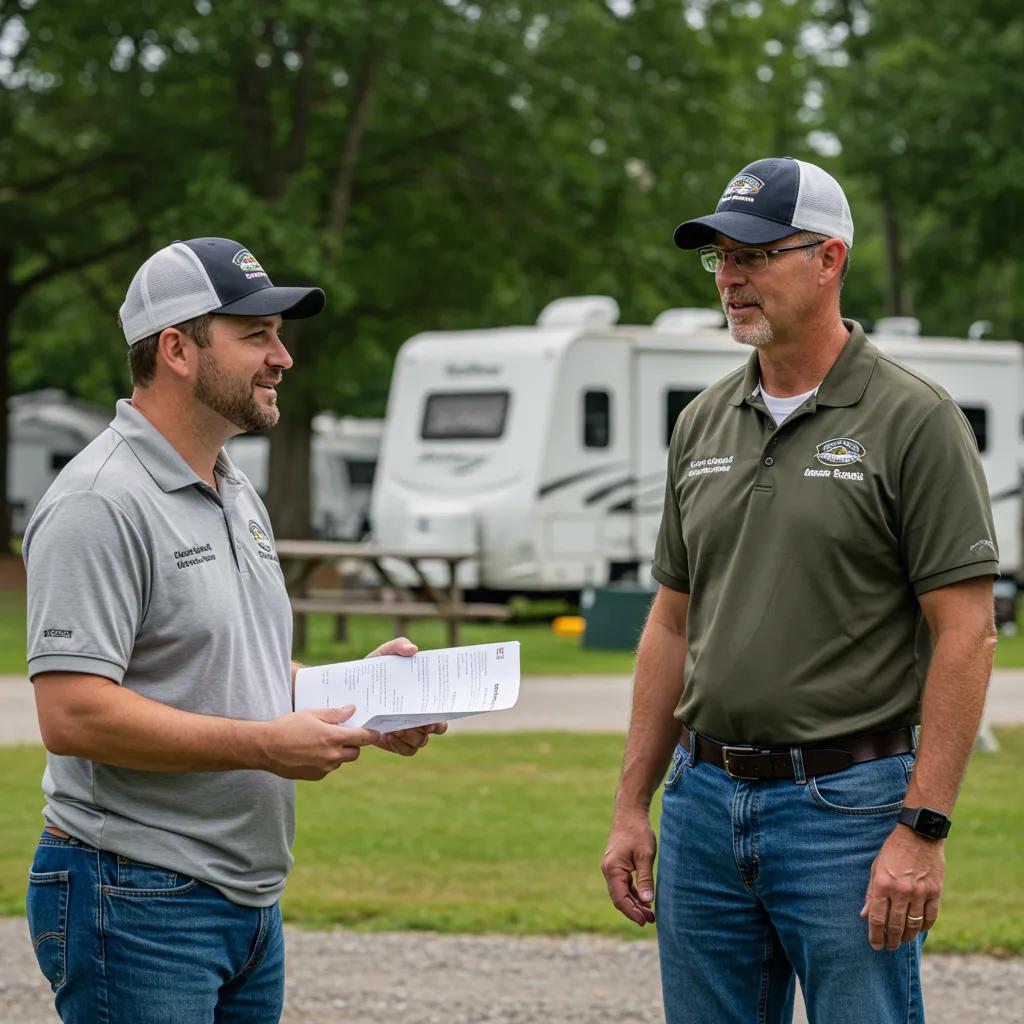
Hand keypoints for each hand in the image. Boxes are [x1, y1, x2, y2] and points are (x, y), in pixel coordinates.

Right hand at [259, 706, 379, 780]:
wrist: (265, 748)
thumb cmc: (288, 727)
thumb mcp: (312, 714)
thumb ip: (335, 714)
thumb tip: (352, 710)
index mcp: (334, 738)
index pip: (362, 738)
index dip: (371, 734)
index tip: (375, 732)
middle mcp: (332, 756)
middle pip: (355, 753)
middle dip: (352, 744)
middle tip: (342, 735)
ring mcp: (324, 769)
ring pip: (341, 761)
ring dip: (338, 754)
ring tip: (321, 743)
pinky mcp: (315, 776)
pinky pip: (328, 769)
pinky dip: (326, 762)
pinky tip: (311, 753)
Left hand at [364, 636, 446, 754]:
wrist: (350, 691)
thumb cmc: (373, 671)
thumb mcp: (382, 655)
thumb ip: (397, 646)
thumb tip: (412, 649)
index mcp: (423, 696)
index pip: (443, 711)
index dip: (442, 716)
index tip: (433, 714)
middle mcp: (420, 716)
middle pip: (436, 729)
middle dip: (427, 728)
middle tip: (412, 722)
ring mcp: (408, 731)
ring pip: (421, 742)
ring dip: (411, 737)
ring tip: (396, 728)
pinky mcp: (394, 742)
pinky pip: (406, 750)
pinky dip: (401, 746)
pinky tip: (389, 737)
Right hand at [601, 809, 656, 925]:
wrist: (630, 812)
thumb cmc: (638, 832)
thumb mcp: (645, 856)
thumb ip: (645, 879)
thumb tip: (648, 901)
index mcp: (613, 869)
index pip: (620, 899)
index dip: (632, 912)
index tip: (645, 921)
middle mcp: (608, 870)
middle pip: (619, 898)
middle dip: (634, 910)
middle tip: (651, 920)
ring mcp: (611, 867)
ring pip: (621, 892)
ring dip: (634, 903)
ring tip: (650, 913)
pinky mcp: (616, 864)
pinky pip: (623, 884)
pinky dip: (633, 892)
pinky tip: (644, 898)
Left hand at [860, 825, 943, 949]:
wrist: (919, 834)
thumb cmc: (893, 850)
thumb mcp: (876, 868)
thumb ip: (871, 893)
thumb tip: (865, 916)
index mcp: (883, 884)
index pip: (877, 918)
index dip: (875, 935)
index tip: (875, 945)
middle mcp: (901, 891)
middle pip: (895, 925)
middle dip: (891, 940)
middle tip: (889, 947)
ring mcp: (920, 892)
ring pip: (914, 925)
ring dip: (907, 937)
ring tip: (902, 941)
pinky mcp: (935, 892)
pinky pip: (930, 917)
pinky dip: (924, 927)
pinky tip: (919, 930)